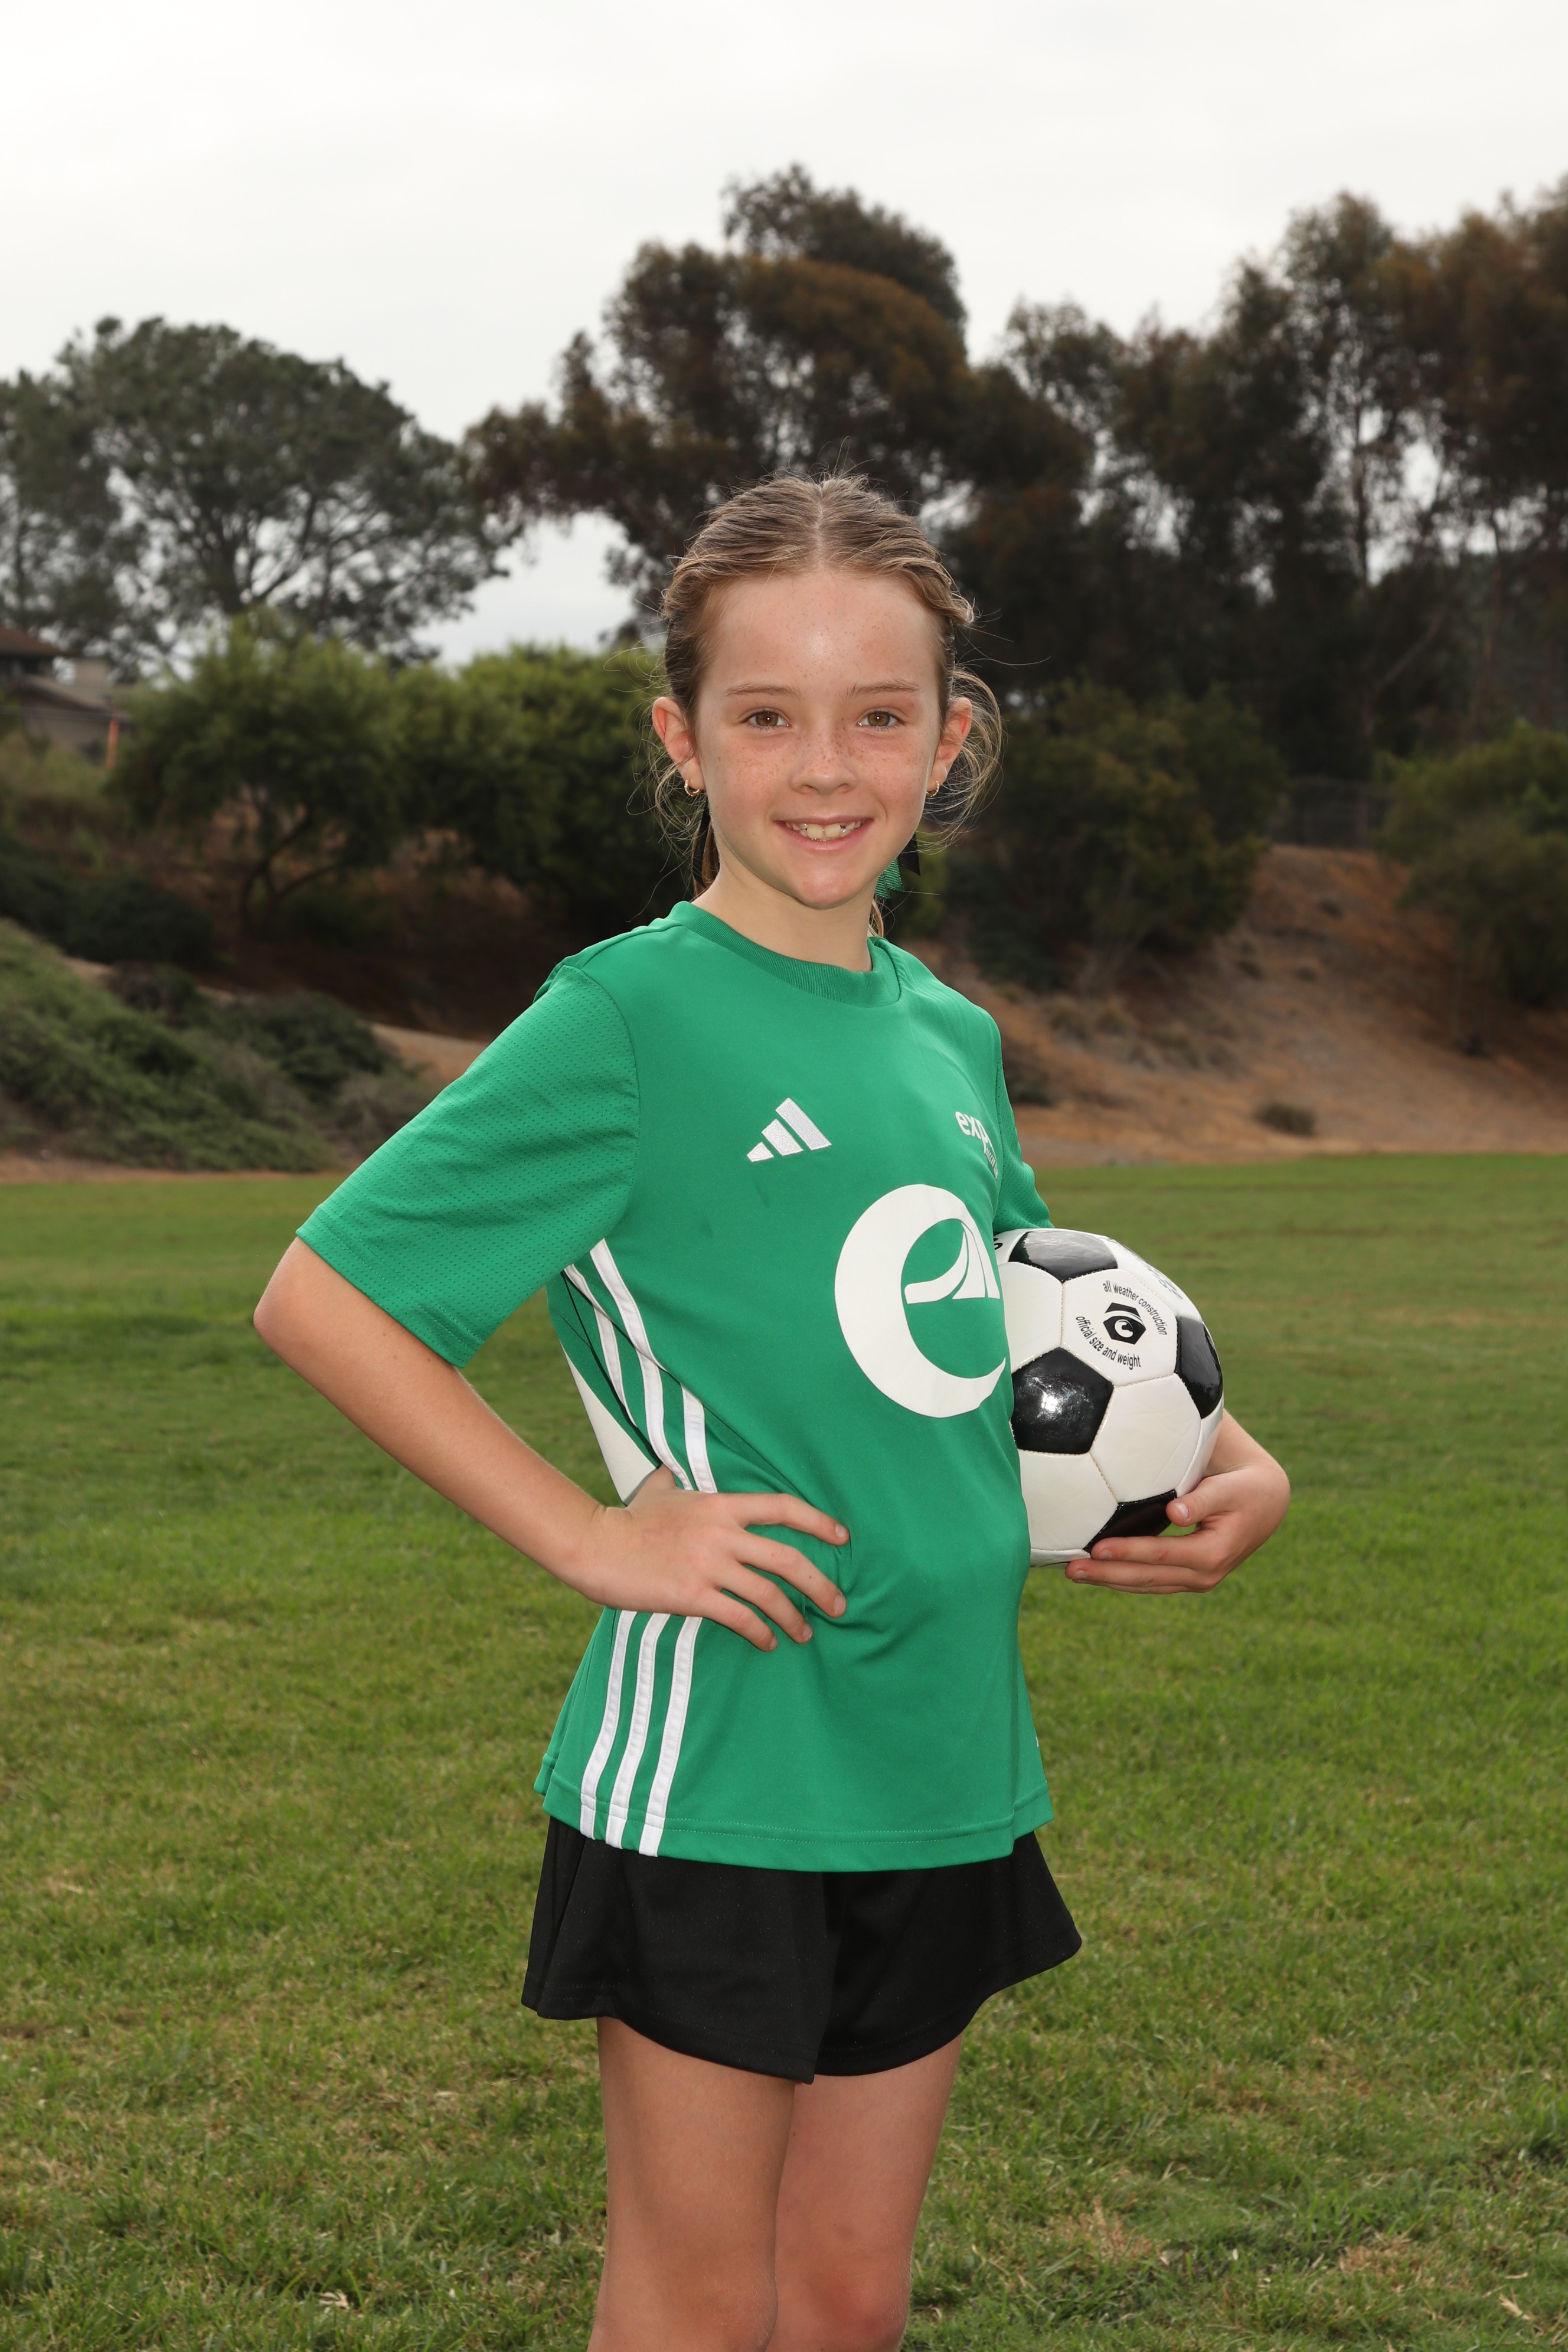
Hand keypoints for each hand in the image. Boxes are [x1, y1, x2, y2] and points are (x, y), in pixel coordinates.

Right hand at [563, 1467, 848, 1652]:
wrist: (596, 1545)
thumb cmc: (628, 1519)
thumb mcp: (659, 1489)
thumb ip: (675, 1479)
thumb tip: (671, 1466)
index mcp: (721, 1505)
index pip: (782, 1507)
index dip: (819, 1521)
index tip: (843, 1537)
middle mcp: (722, 1534)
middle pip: (788, 1558)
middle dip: (820, 1585)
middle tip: (838, 1605)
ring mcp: (709, 1565)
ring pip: (769, 1594)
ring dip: (794, 1618)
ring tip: (805, 1634)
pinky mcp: (693, 1595)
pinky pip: (740, 1617)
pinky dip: (760, 1633)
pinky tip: (767, 1642)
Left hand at [1065, 1411, 1288, 1594]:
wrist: (1266, 1504)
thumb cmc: (1244, 1488)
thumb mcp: (1230, 1489)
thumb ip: (1203, 1500)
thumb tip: (1175, 1513)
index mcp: (1213, 1553)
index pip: (1161, 1555)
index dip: (1127, 1552)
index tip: (1095, 1548)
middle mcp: (1204, 1575)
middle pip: (1147, 1578)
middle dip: (1107, 1575)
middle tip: (1070, 1569)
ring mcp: (1197, 1580)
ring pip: (1146, 1585)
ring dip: (1110, 1581)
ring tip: (1074, 1573)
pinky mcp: (1189, 1577)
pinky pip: (1152, 1582)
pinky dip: (1124, 1579)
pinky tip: (1098, 1573)